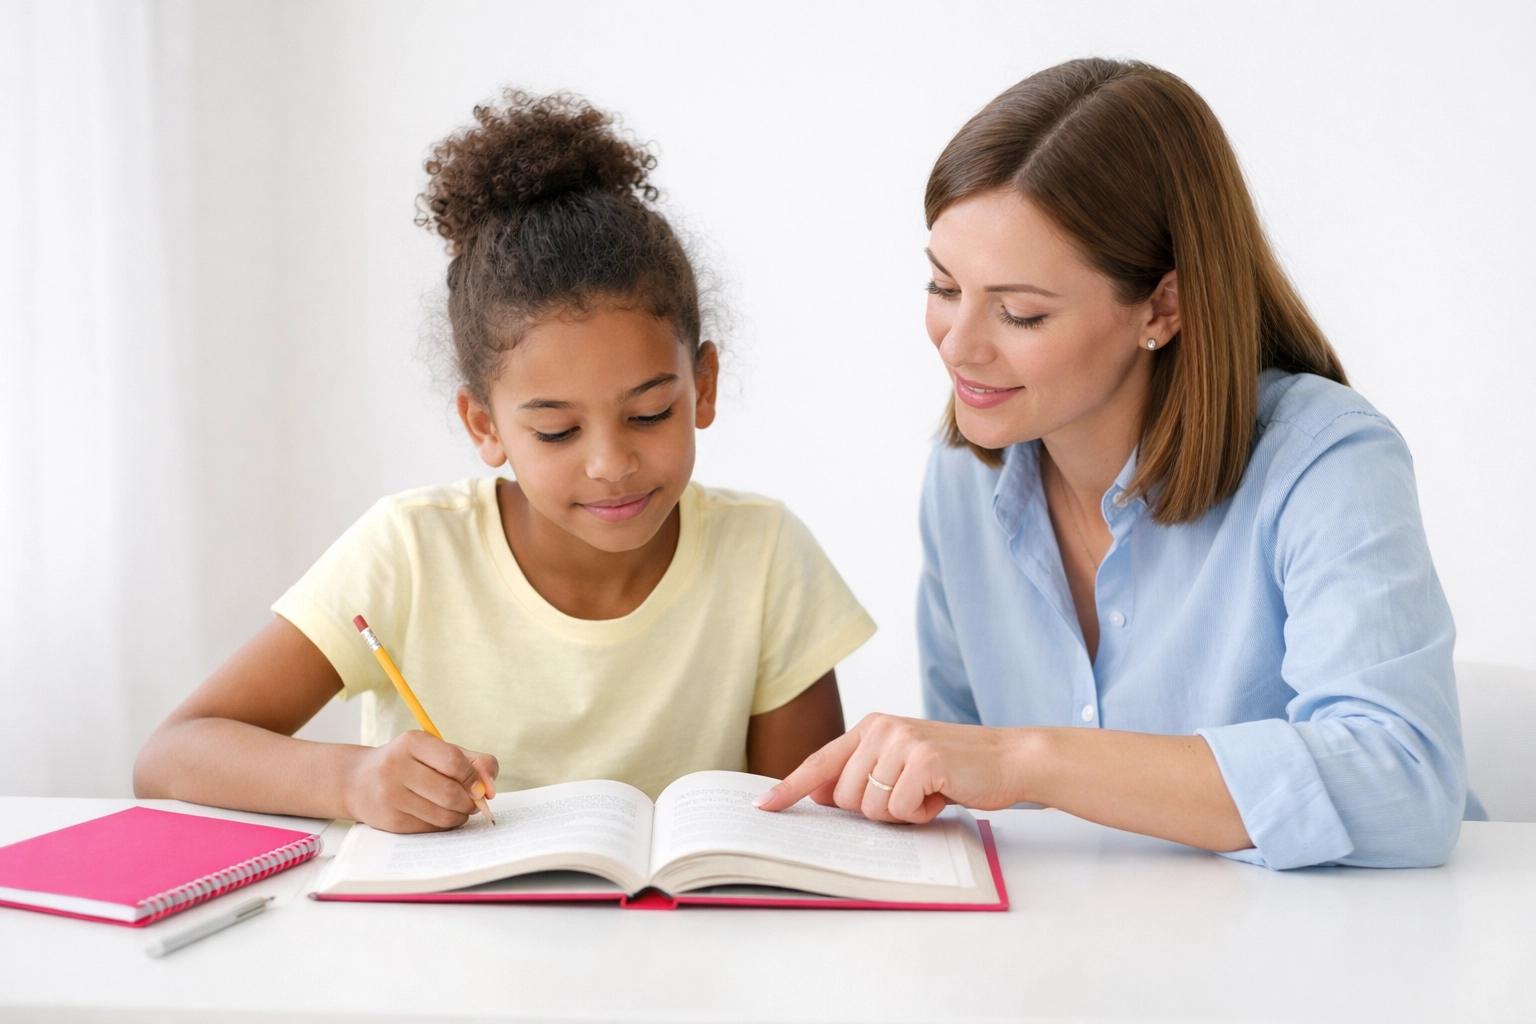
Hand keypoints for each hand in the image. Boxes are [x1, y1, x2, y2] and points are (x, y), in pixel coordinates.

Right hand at [343, 730, 498, 832]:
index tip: (480, 787)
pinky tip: (441, 816)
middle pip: (449, 792)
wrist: (359, 781)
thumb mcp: (436, 751)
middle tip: (474, 802)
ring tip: (460, 809)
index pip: (453, 761)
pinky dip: (444, 825)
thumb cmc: (409, 763)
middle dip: (470, 802)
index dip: (474, 778)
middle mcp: (396, 767)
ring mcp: (390, 795)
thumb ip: (472, 762)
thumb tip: (491, 788)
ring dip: (460, 816)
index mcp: (412, 742)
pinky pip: (430, 828)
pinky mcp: (389, 820)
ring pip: (443, 814)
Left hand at [752, 714, 1030, 822]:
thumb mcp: (903, 765)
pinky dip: (922, 814)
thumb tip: (823, 796)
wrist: (1008, 759)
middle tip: (911, 795)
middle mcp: (881, 729)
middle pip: (845, 797)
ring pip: (870, 808)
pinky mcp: (923, 760)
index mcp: (871, 728)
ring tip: (928, 793)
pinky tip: (941, 796)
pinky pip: (900, 810)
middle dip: (876, 810)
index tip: (763, 806)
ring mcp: (901, 742)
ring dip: (901, 813)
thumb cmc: (954, 770)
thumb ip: (864, 774)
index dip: (790, 787)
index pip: (820, 761)